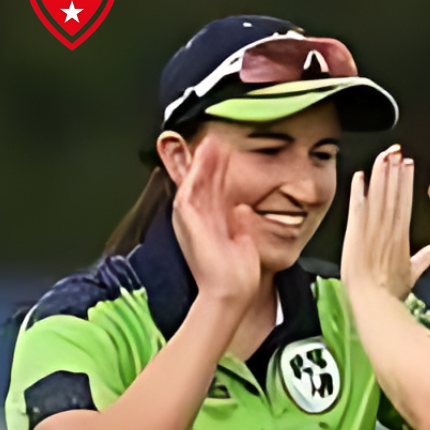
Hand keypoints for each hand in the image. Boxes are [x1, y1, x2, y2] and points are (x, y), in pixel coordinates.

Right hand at [172, 134, 260, 309]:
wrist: (230, 292)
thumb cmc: (237, 274)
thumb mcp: (242, 240)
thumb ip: (239, 222)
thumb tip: (241, 207)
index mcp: (210, 222)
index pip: (214, 190)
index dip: (219, 170)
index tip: (228, 152)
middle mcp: (197, 217)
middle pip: (204, 181)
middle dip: (211, 160)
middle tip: (218, 138)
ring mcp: (189, 216)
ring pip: (196, 180)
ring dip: (203, 160)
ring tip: (213, 140)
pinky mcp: (187, 217)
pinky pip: (190, 187)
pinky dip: (196, 171)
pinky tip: (203, 156)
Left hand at [342, 146, 429, 298]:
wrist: (372, 301)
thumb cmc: (391, 292)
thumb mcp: (412, 274)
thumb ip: (425, 258)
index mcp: (402, 237)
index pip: (405, 202)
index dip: (406, 182)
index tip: (408, 164)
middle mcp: (388, 229)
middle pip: (392, 194)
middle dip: (394, 171)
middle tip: (396, 150)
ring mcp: (371, 230)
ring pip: (377, 196)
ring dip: (380, 174)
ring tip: (383, 155)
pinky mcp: (355, 233)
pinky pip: (357, 207)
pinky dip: (358, 191)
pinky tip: (360, 175)